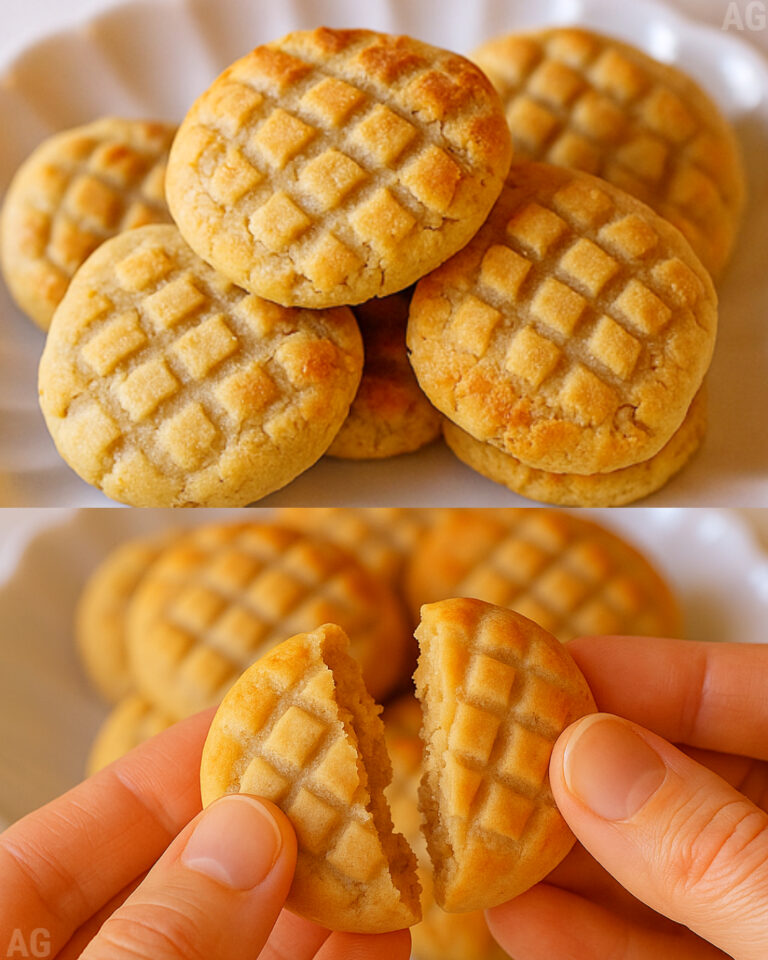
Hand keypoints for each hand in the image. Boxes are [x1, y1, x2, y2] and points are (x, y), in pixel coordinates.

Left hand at [0, 708, 410, 959]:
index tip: (259, 706)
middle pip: (182, 880)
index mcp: (4, 943)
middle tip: (349, 768)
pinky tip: (386, 928)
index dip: (176, 762)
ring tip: (385, 837)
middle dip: (270, 826)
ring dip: (319, 896)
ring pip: (243, 945)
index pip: (87, 826)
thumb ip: (156, 941)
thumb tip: (251, 832)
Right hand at [487, 635, 767, 959]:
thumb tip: (587, 756)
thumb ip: (711, 847)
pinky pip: (669, 950)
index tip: (543, 667)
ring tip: (481, 835)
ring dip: (570, 859)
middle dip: (586, 769)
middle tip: (491, 755)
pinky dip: (596, 939)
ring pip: (667, 864)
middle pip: (689, 773)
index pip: (746, 690)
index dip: (644, 672)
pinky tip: (524, 918)